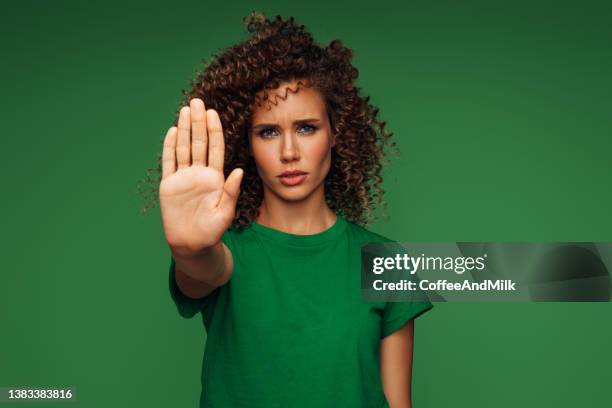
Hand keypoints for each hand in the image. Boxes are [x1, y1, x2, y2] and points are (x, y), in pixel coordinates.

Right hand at [159, 98, 242, 255]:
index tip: (214, 113)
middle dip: (198, 122)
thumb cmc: (212, 231)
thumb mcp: (225, 212)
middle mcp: (199, 174)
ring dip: (184, 129)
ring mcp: (184, 177)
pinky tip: (173, 131)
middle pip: (199, 143)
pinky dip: (170, 147)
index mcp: (215, 178)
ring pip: (184, 148)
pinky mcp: (169, 185)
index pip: (215, 149)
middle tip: (198, 102)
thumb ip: (231, 191)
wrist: (192, 245)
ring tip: (186, 110)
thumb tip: (238, 171)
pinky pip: (169, 162)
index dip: (214, 131)